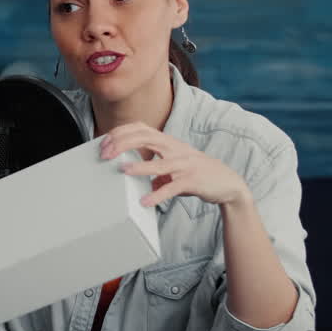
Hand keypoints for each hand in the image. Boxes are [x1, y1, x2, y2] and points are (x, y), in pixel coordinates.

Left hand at [100, 122, 250, 207]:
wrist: (227, 182)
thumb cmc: (195, 172)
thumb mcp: (171, 164)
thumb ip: (151, 165)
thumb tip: (130, 172)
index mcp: (167, 142)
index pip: (140, 128)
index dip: (121, 132)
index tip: (104, 142)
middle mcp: (175, 148)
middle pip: (146, 138)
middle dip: (123, 143)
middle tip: (105, 154)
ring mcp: (185, 164)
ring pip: (160, 163)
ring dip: (140, 167)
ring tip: (122, 171)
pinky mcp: (192, 181)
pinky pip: (172, 188)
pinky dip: (158, 195)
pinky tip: (145, 202)